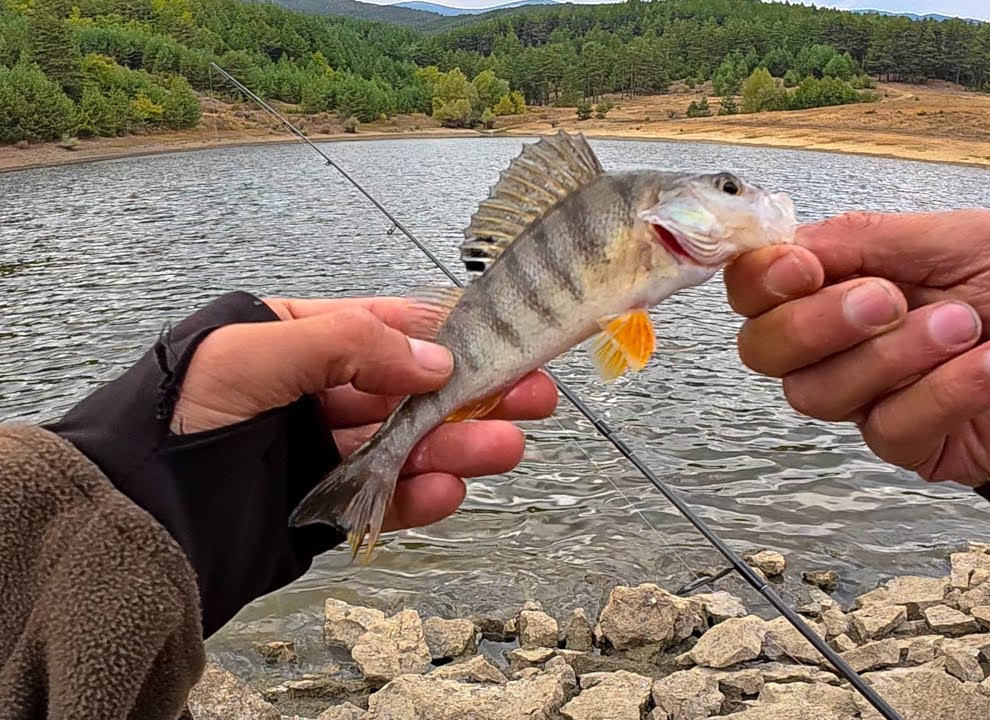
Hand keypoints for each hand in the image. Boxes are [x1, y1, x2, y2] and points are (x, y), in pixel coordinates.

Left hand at [171, 297, 557, 530]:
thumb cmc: (174, 415)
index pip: (386, 326)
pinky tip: (449, 490)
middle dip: (472, 392)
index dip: (447, 332)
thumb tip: (435, 361)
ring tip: (507, 448)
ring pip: (407, 446)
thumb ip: (348, 346)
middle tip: (533, 394)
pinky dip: (420, 498)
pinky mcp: (321, 507)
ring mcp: (320, 453)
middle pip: (411, 389)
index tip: (502, 337)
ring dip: (459, 446)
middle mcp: (314, 393)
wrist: (129, 515)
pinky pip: (384, 500)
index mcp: (294, 339)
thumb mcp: (253, 353)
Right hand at [725, 210, 989, 486]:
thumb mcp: (963, 238)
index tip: (804, 269)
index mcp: (851, 278)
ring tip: (970, 325)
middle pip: (766, 350)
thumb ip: (869, 239)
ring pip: (819, 394)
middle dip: (818, 323)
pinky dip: (951, 389)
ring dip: (894, 356)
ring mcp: (876, 396)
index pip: (759, 289)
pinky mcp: (913, 444)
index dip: (763, 282)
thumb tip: (788, 246)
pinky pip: (891, 427)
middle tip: (888, 300)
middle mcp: (848, 340)